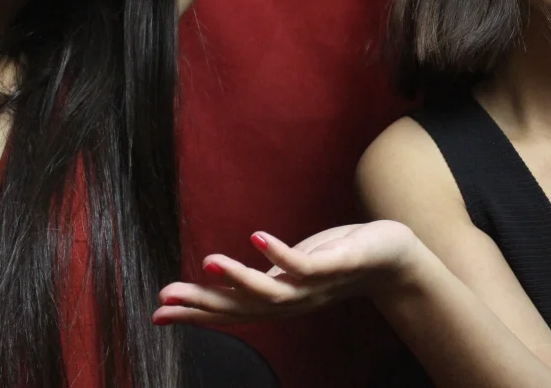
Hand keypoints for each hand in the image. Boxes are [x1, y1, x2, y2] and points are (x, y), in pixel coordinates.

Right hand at [153, 221, 418, 326]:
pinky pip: (306, 264)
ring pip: (272, 291)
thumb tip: (216, 277)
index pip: (231, 311)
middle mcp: (294, 299)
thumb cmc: (336, 258)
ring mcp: (316, 284)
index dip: (195, 313)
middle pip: (244, 308)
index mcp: (279, 299)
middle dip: (204, 304)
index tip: (158, 312)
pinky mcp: (337, 264)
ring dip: (239, 278)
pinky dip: (281, 254)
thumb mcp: (289, 269)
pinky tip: (257, 237)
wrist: (393, 258)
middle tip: (166, 298)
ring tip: (208, 261)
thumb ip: (257, 277)